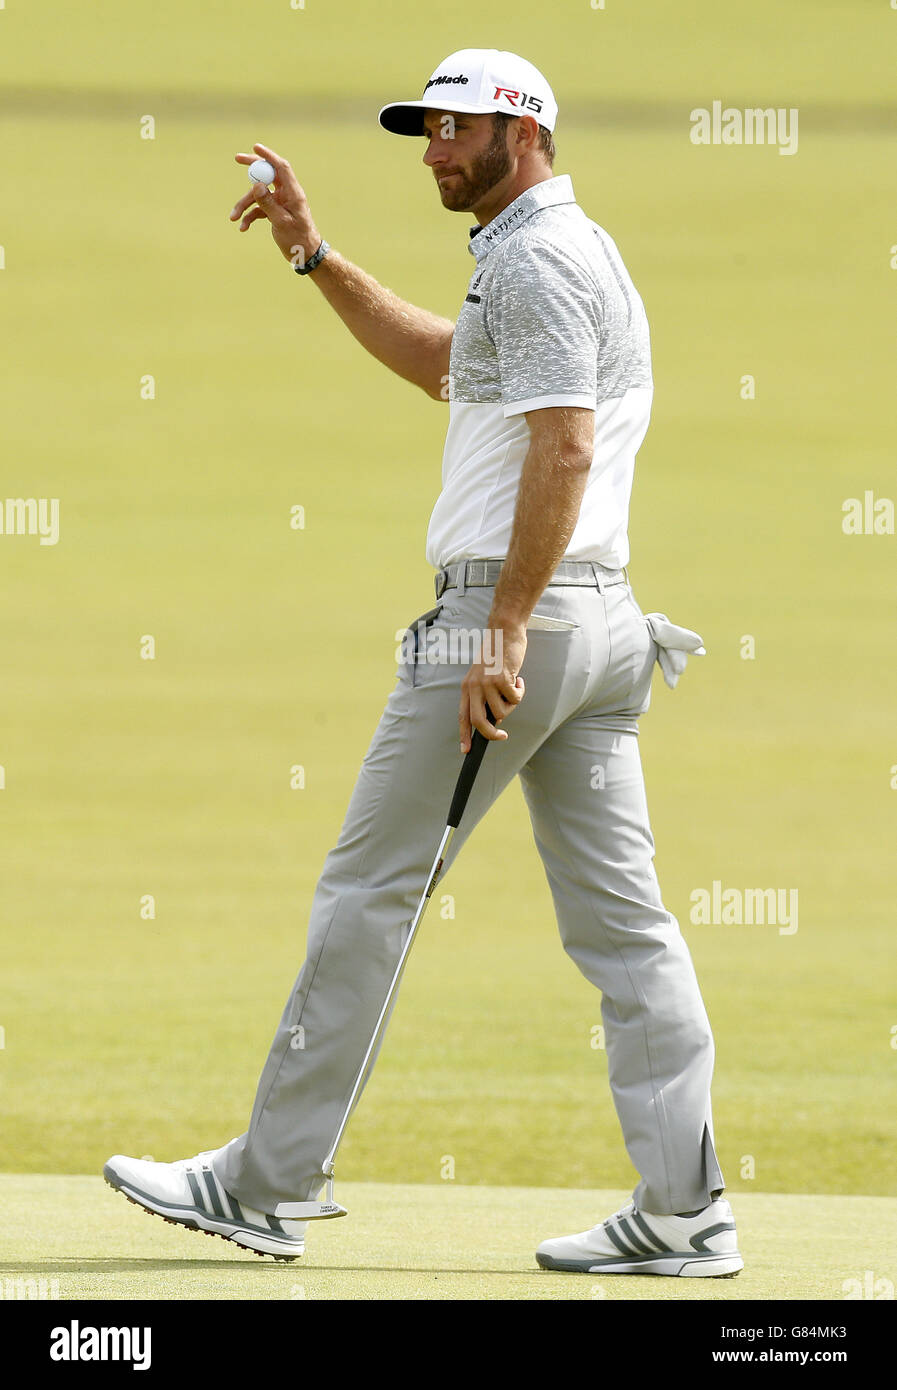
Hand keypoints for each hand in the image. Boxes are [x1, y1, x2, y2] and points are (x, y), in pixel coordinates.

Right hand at [230, 143, 322, 266]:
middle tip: (237, 158)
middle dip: (252, 168)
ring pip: (258, 196)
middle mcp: (286, 194)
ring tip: (233, 217)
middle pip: (268, 175)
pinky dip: (250, 216)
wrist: (305, 255)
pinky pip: (259, 209)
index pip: (281, 168)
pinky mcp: (274, 212)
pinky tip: (243, 227)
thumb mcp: (282, 222)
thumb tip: (256, 184)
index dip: (269, 156)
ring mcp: (280, 202)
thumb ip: (269, 203)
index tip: (255, 147)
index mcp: (293, 193)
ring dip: (244, 205)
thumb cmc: (299, 239)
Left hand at [459, 621, 526, 752]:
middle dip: (491, 734)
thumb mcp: (483, 676)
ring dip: (512, 705)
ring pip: (501, 711)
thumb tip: (495, 718)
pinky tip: (519, 679)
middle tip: (502, 736)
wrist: (503, 632)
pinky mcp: (502, 679)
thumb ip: (485, 696)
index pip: (463, 716)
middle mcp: (474, 687)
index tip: (466, 750)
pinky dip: (520, 692)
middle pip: (478, 721)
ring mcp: (487, 683)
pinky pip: (514, 699)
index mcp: (467, 687)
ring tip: (513, 688)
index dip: (464, 735)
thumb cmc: (496, 654)